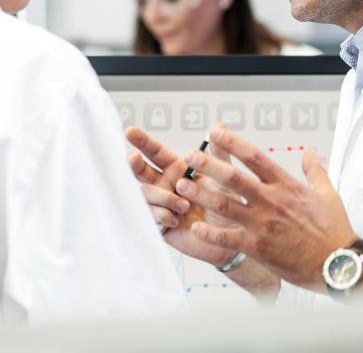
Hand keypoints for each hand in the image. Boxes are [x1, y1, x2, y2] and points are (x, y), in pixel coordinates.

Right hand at [125, 126, 237, 267]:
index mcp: (177, 169)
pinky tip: (178, 220)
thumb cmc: (228, 204)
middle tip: (134, 157)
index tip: (130, 131)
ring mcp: (159, 204)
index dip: (143, 141)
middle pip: (141, 170)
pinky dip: (164, 214)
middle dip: (135, 163)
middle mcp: (164, 185)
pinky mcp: (159, 224)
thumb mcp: (225, 177)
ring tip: (184, 205)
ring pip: (145, 192)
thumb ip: (219, 154)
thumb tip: (219, 126)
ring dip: (163, 196)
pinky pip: (151, 215)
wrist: (231, 237)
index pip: (155, 152)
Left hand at [179, 127, 356, 291]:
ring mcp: (263, 225)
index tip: (216, 132)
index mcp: (286, 185)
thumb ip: (314, 170)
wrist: (338, 263)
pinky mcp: (259, 248)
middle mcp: (272, 201)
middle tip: (188, 156)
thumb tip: (310, 152)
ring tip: (181, 185)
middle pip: (233, 177)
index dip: (233, 142)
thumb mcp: (328, 193)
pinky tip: (195, 227)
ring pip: (225, 205)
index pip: (255, 157)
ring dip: (201, 194)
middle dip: (208, 165)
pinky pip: (228, 238)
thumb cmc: (334, 229)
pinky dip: (210, 233)